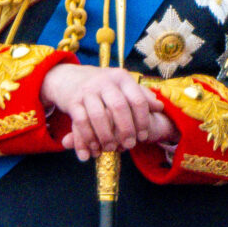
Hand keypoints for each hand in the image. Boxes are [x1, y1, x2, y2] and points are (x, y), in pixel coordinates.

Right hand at [40, 64, 175, 160]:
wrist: (68, 77)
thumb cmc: (102, 86)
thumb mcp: (121, 85)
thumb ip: (140, 95)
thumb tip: (159, 107)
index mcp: (120, 77)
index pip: (137, 100)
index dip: (143, 121)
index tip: (143, 136)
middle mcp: (104, 81)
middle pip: (119, 107)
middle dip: (126, 130)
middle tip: (130, 145)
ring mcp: (87, 90)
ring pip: (99, 116)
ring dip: (106, 136)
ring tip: (111, 148)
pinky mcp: (72, 101)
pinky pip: (81, 121)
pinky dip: (88, 138)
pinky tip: (93, 149)